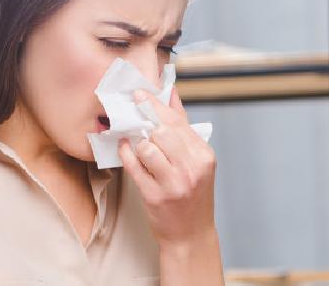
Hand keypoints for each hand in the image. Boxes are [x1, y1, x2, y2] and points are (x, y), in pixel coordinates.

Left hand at [117, 87, 217, 245]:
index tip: (140, 93)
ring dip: (137, 141)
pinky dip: (126, 154)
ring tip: (136, 141)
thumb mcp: (196, 160)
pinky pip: (134, 167)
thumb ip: (183, 126)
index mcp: (204, 156)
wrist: (190, 234)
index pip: (177, 121)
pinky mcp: (155, 196)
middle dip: (144, 121)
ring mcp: (173, 183)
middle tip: (133, 113)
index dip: (155, 104)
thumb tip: (170, 94)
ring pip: (147, 147)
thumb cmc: (192, 194)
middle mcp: (191, 168)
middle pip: (161, 131)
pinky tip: (125, 148)